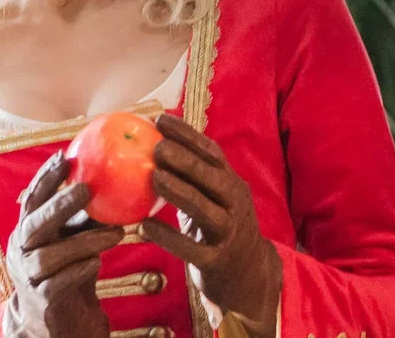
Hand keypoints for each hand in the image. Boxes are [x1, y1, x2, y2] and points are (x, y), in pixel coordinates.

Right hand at [3, 150, 124, 337]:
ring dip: (85, 241)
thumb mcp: (75, 238)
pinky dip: (81, 270)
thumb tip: (118, 179)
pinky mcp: (43, 300)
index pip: (31, 200)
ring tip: (117, 232)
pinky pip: (60, 282)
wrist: (60, 321)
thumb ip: (87, 215)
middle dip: (59, 204)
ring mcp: (29, 277)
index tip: (64, 157)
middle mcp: (21, 251)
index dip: (45, 178)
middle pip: (34, 224)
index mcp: (27, 231)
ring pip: (50, 255)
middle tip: (87, 189)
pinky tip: (97, 263)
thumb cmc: (69, 270)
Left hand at [138, 115, 281, 337]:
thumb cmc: (219, 228)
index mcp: (232, 184)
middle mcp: (235, 204)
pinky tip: (146, 226)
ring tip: (154, 177)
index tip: (161, 119)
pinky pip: (191, 248)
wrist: (249, 275)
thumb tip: (153, 145)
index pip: (212, 153)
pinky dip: (168, 236)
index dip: (187, 135)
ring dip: (179, 191)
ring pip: (205, 209)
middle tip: (157, 147)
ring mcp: (228, 232)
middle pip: (212, 177)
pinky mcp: (217, 261)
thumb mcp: (215, 199)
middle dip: (185, 160)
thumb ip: (193, 178)